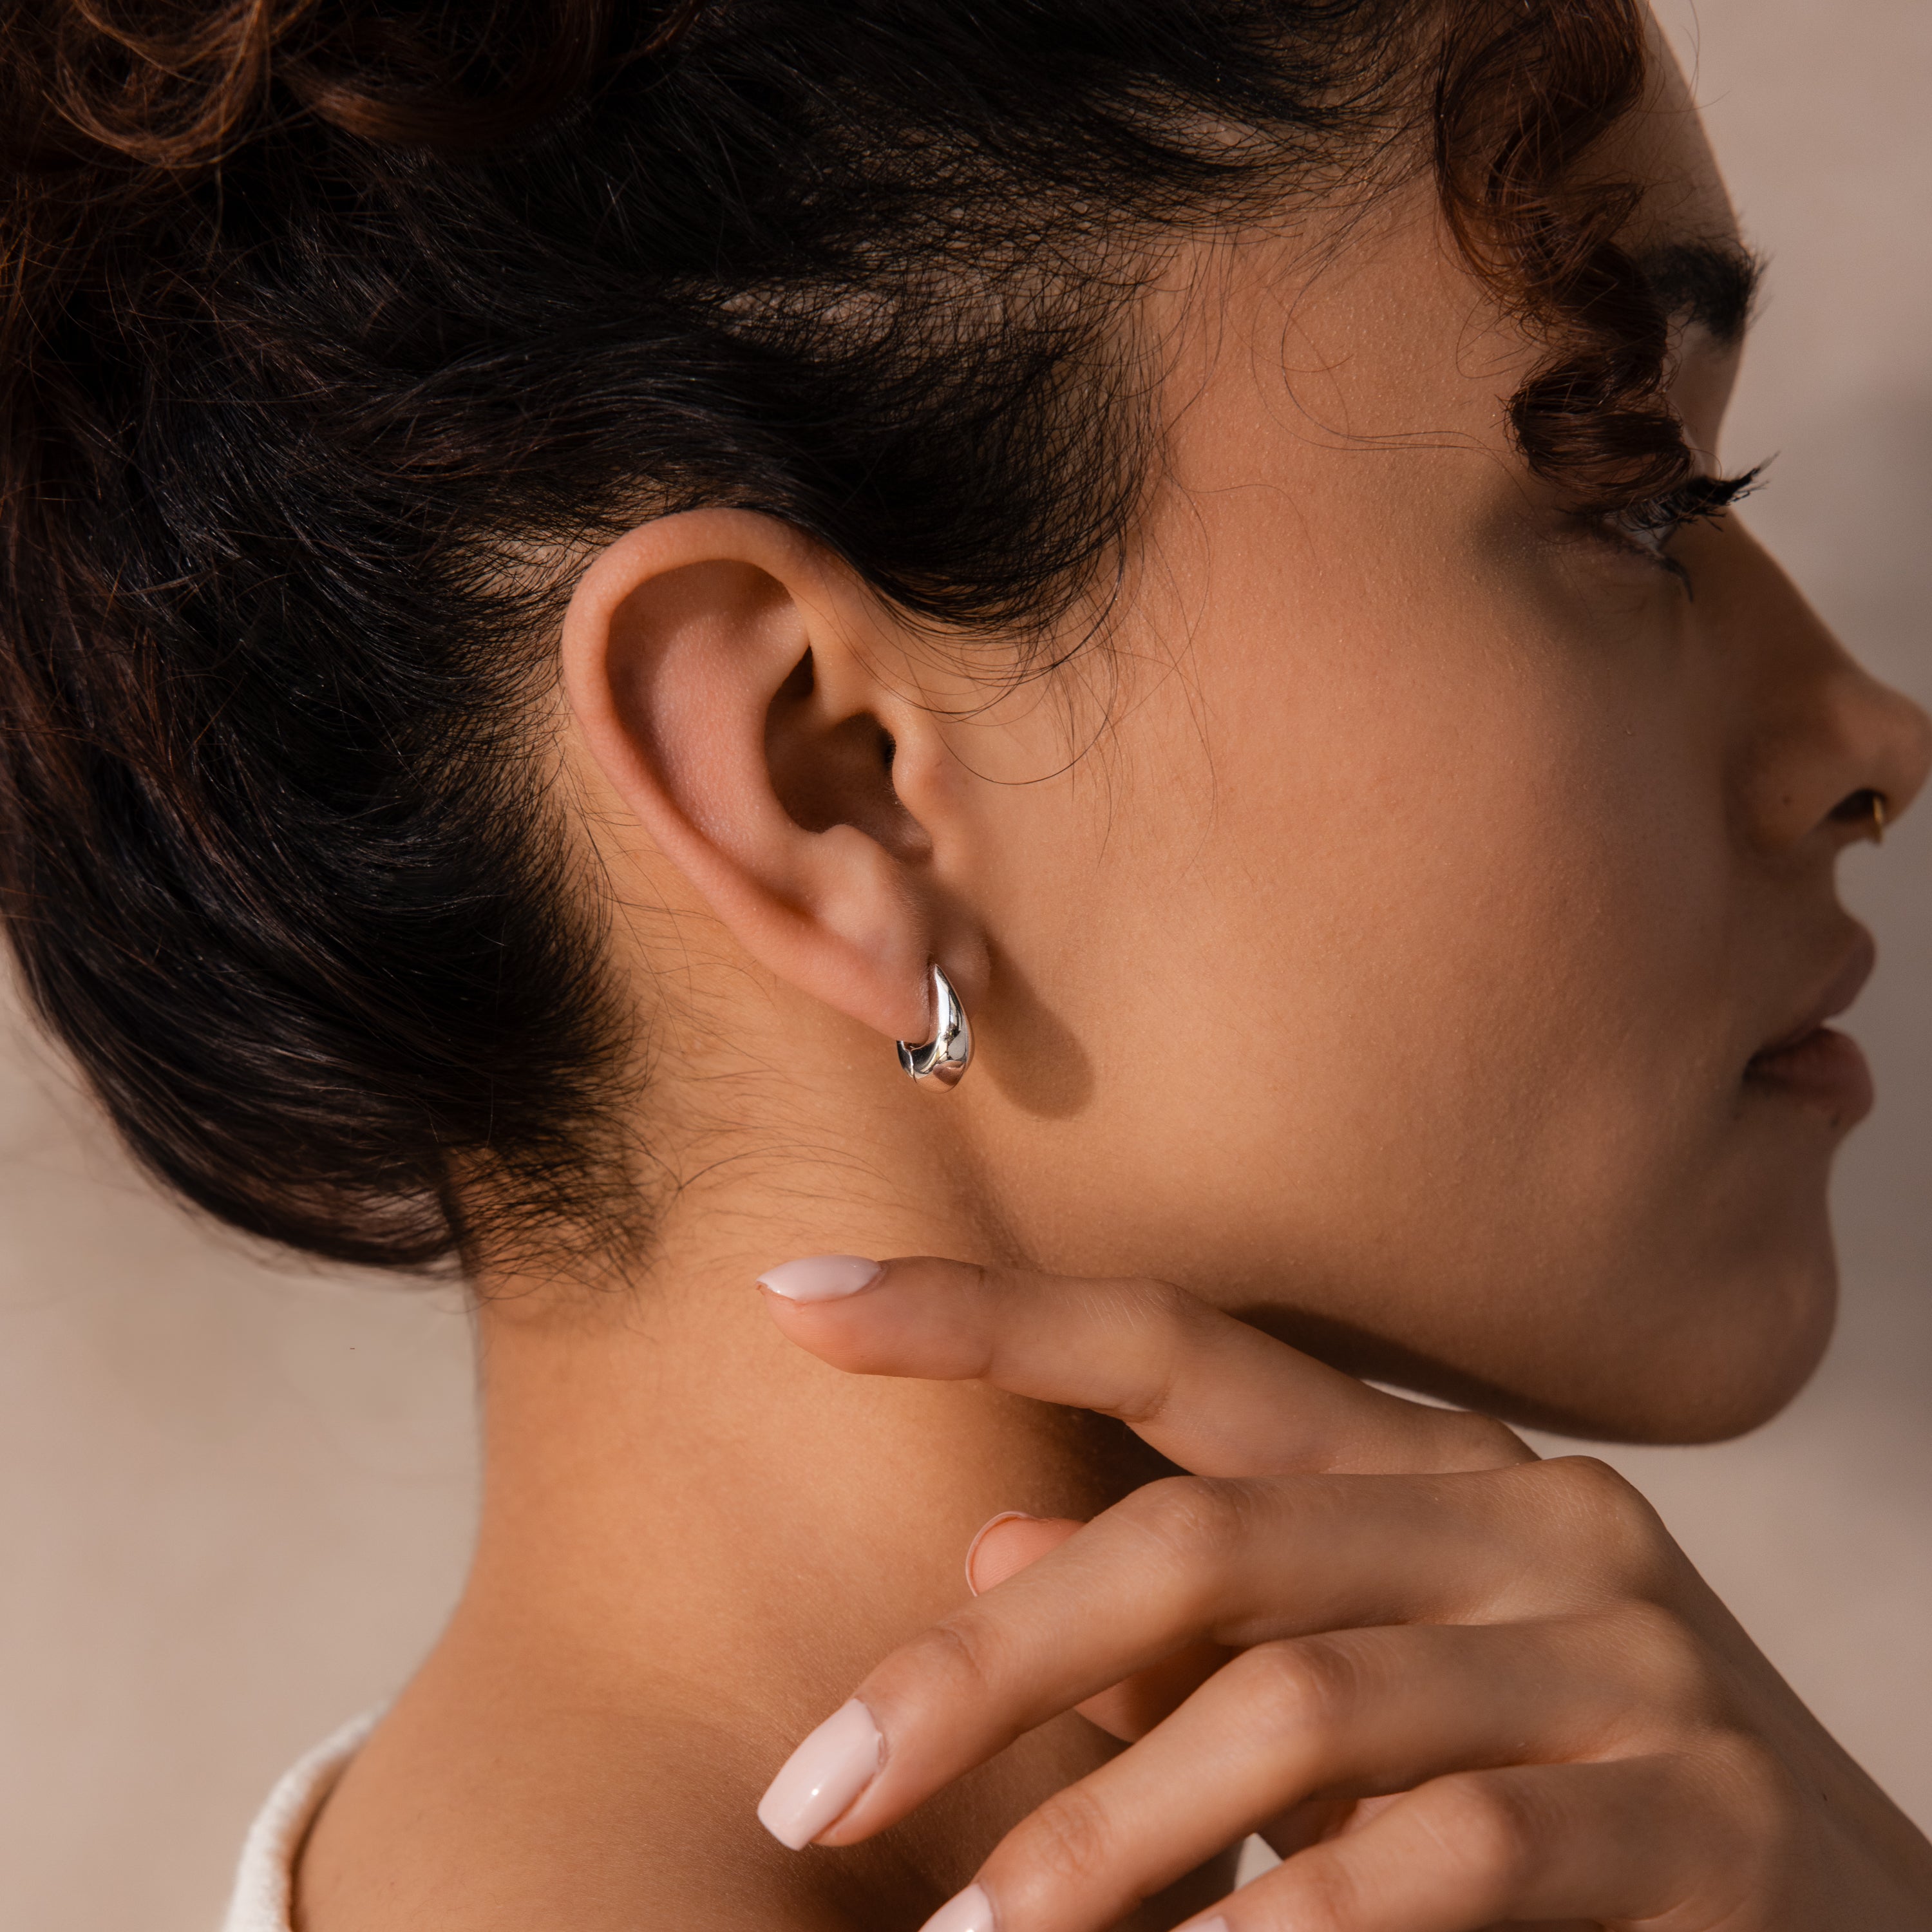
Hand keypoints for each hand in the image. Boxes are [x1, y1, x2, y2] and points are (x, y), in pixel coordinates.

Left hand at [757, 1256, 1931, 1931]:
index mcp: (1426, 1462)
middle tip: (819, 1787)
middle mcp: (1523, 1515)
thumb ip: (1178, 1634)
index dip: (982, 1318)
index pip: (1176, 1345)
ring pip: (1296, 1706)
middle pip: (1202, 1538)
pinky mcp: (1708, 1819)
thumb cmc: (1559, 1797)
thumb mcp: (1354, 1698)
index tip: (792, 1306)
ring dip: (1108, 1833)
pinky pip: (1445, 1857)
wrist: (1863, 1927)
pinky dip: (1290, 1930)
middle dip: (988, 1668)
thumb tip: (978, 1552)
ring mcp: (1625, 1654)